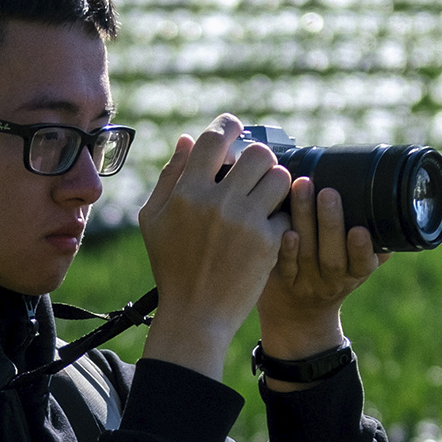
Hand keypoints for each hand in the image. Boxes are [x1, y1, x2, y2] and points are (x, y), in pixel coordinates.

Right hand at [137, 115, 291, 383]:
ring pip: (280, 177)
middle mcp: (218, 203)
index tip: (235, 128)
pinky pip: (287, 212)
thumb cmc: (171, 267)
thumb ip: (169, 177)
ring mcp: (246, 223)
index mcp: (187, 193)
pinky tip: (269, 228)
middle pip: (257, 153)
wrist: (195, 315)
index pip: (213, 139)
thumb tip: (186, 139)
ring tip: (266, 197)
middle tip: (255, 172)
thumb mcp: (154, 220)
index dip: (228, 126)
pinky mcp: (268, 243)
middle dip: (258, 159)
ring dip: (276, 183)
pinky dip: (281, 217)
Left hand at [256, 177, 384, 383]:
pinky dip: (286, 248)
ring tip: (303, 186)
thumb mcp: (357, 265)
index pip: (363, 263)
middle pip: (333, 256)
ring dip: (305, 218)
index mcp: (356, 273)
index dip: (362, 249)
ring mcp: (306, 282)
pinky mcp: (283, 280)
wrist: (298, 313)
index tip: (359, 229)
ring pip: (307, 252)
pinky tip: (284, 226)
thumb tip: (395, 212)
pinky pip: (285, 265)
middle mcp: (332, 281)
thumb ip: (375, 245)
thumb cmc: (331, 274)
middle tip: (328, 192)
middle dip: (331, 223)